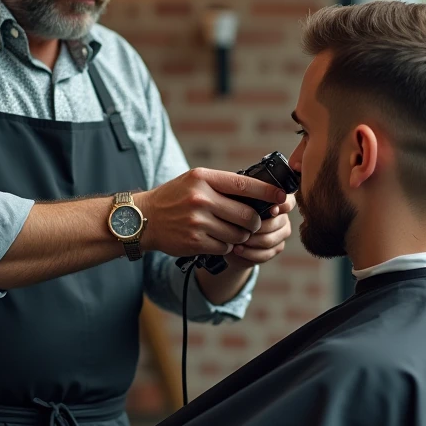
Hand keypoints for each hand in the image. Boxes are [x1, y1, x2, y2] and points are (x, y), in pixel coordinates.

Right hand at [135, 168, 287, 258]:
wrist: (143, 219)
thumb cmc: (174, 198)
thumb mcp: (194, 180)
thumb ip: (222, 184)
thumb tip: (259, 192)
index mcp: (204, 178)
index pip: (245, 185)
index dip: (268, 193)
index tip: (282, 197)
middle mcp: (201, 198)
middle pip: (247, 215)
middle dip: (255, 222)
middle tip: (252, 223)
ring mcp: (197, 221)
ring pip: (238, 234)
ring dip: (240, 236)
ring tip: (229, 230)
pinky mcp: (195, 241)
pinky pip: (225, 247)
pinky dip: (225, 245)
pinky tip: (215, 238)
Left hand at [227, 194, 294, 267]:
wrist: (231, 235)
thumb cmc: (233, 213)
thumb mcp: (237, 202)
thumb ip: (247, 199)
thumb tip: (256, 203)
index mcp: (278, 202)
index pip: (288, 202)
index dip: (282, 207)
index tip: (271, 211)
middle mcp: (283, 217)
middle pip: (276, 224)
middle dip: (256, 228)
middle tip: (239, 229)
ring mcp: (282, 234)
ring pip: (269, 240)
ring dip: (250, 242)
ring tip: (235, 240)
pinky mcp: (276, 249)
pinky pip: (265, 254)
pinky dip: (249, 253)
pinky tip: (237, 249)